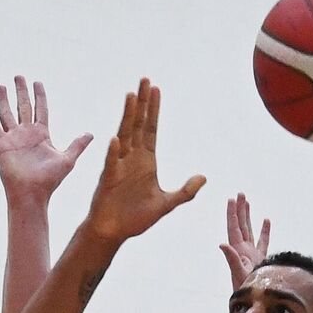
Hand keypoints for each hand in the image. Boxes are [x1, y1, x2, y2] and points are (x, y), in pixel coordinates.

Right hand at [0, 76, 92, 203]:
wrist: (32, 194)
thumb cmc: (50, 180)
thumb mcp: (67, 159)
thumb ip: (77, 145)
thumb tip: (91, 134)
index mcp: (42, 134)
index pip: (40, 109)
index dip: (39, 96)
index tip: (37, 82)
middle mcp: (26, 134)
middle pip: (23, 107)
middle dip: (21, 91)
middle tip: (18, 76)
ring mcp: (13, 139)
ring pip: (7, 114)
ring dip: (4, 100)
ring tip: (0, 86)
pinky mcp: (2, 145)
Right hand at [84, 78, 205, 241]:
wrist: (113, 232)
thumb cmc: (136, 218)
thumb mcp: (166, 204)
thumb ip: (185, 192)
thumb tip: (204, 178)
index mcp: (146, 161)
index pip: (151, 129)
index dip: (154, 110)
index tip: (156, 89)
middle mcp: (132, 159)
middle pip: (138, 125)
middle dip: (142, 103)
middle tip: (145, 80)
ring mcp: (118, 167)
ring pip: (124, 136)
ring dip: (128, 117)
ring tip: (131, 96)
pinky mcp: (108, 180)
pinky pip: (112, 164)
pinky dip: (114, 152)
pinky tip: (116, 139)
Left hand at [219, 193, 269, 289]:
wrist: (252, 301)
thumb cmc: (245, 290)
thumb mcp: (238, 273)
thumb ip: (231, 258)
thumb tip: (222, 244)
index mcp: (237, 250)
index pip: (234, 227)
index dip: (232, 213)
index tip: (232, 199)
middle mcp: (242, 250)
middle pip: (241, 225)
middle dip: (240, 209)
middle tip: (240, 194)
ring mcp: (251, 253)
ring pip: (250, 230)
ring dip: (249, 216)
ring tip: (248, 202)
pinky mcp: (260, 258)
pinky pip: (263, 241)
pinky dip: (264, 230)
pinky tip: (266, 220)